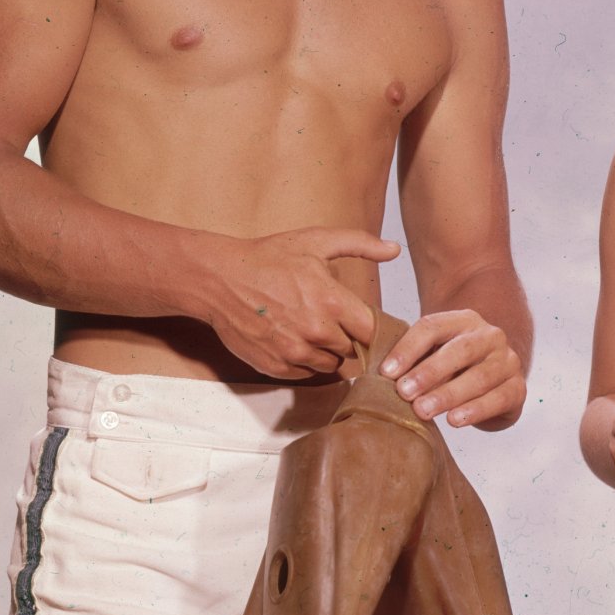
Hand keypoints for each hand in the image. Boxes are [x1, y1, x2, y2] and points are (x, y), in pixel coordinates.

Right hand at [207, 226, 400, 377]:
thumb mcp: (316, 241)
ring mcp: (295, 352)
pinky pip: (304, 373)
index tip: (363, 322)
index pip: (372, 331)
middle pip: (351, 350)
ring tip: (308, 327)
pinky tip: (291, 338)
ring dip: (326, 351)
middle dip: (346, 336)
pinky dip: (303, 361)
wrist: (220, 279)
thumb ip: (360, 244)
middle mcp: (317, 332)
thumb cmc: (268, 258)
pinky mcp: (275, 366)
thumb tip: (393, 249)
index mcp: (332, 302)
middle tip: (329, 318)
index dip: (371, 328)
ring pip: (329, 365)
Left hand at [380, 310, 524, 428]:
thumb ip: (409, 357)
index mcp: (463, 320)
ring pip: (480, 376)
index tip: (386, 372)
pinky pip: (498, 398)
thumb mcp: (433, 355)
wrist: (495, 382)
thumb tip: (374, 369)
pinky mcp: (518, 388)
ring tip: (423, 411)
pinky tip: (455, 420)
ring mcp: (507, 360)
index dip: (408, 348)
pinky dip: (476, 410)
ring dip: (449, 394)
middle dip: (429, 372)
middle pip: (459, 350)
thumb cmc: (454, 369)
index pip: (433, 327)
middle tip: (404, 393)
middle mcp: (489, 335)